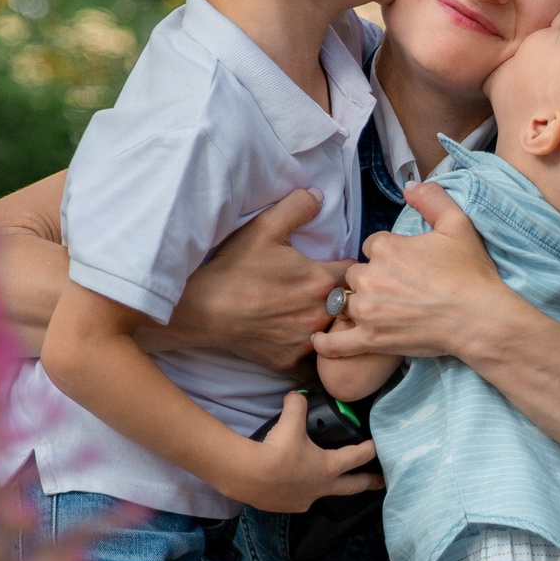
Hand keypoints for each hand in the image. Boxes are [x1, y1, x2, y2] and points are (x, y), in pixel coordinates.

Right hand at [163, 190, 349, 371]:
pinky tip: (307, 345)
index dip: (351, 270)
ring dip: (333, 327)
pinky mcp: (290, 362)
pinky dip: (314, 356)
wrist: (203, 309)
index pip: (356, 274)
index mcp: (321, 281)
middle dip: (348, 300)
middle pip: (351, 307)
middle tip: (334, 294)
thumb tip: (320, 195)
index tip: (340, 269)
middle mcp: (320, 314)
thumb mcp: (264, 227)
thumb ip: (297, 207)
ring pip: (336, 336)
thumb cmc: (234, 268)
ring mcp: (306, 341)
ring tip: (320, 318)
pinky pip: (315, 365)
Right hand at [234, 391, 380, 512]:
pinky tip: (295, 486)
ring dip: (330, 487)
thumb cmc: (276, 450)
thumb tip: (296, 395)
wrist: (249, 476)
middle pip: (352, 487)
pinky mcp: (287, 507)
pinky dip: (301, 491)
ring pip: (324, 494)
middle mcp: (321, 487)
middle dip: (368, 483)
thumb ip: (297, 405)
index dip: (370, 449)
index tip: (378, 447)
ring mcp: (305, 500)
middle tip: (380, 482)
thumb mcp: (290, 422)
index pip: (357, 456)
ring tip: (330, 482)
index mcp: (328, 467)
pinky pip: (299, 498)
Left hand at [315, 183, 513, 362]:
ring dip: (355, 306)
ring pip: (344, 302)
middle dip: (368, 281)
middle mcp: (370, 276)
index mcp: (385, 246)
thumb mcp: (458, 225)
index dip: (385, 256)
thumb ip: (432, 199)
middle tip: (393, 292)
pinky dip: (325, 343)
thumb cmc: (470, 274)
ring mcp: (368, 309)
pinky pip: (335, 342)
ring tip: (372, 313)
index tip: (402, 267)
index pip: (371, 246)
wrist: (479, 318)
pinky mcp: (371, 338)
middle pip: (354, 274)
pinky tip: (318, 339)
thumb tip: (410, 185)